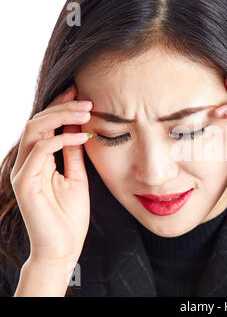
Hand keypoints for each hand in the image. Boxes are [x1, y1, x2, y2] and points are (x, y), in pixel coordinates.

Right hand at [10, 85, 92, 264]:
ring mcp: (23, 171)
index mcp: (39, 160)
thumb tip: (79, 129)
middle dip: (62, 105)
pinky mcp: (24, 183)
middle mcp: (27, 162)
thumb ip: (73, 153)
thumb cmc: (70, 215)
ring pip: (35, 130)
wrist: (63, 247)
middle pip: (38, 121)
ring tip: (86, 111)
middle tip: (87, 98)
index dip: (62, 106)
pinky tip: (83, 136)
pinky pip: (40, 151)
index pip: (46, 125)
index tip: (83, 93)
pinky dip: (62, 139)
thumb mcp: (76, 177)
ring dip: (61, 116)